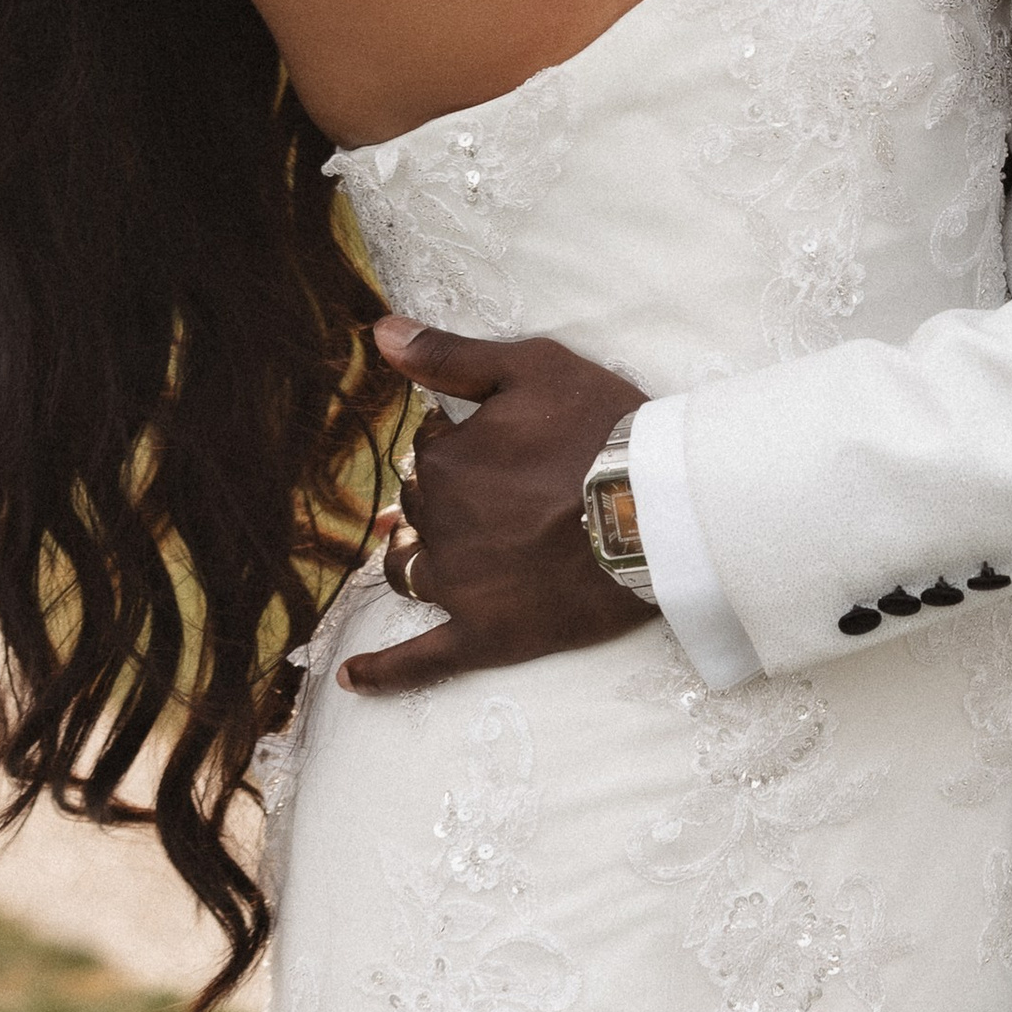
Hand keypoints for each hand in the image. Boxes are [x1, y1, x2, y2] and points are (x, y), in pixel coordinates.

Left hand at [337, 318, 645, 694]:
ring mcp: (460, 586)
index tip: (509, 444)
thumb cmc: (603, 430)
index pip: (430, 449)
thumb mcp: (530, 368)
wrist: (661, 509)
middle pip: (422, 507)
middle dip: (446, 497)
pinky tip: (351, 680)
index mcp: (444, 460)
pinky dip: (384, 673)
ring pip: (411, 569)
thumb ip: (448, 354)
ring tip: (425, 551)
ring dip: (412, 556)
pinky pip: (423, 662)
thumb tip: (379, 332)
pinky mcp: (488, 636)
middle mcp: (439, 523)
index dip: (465, 443)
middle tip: (503, 492)